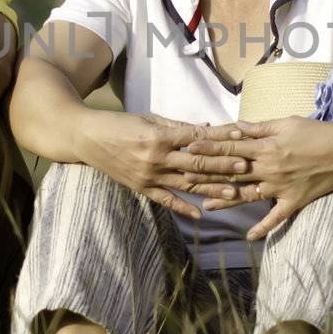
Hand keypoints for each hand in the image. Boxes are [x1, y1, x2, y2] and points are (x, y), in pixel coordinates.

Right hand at [75, 110, 248, 218]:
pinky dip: (182, 208)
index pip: (196, 138)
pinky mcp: (140, 187)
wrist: (86, 138)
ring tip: (234, 192)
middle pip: (196, 162)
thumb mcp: (149, 118)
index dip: (219, 137)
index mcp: (159, 135)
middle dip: (223, 164)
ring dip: (211, 188)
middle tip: (246, 166)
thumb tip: (207, 127)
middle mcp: (156, 157)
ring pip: (186, 183)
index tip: (240, 136)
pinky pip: (165, 200)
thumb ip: (178, 125)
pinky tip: (200, 214)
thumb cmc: (119, 123)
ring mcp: (148, 175)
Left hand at [183, 118, 332, 239]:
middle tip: (184, 177)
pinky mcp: (294, 201)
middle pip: (231, 172)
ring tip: (205, 206)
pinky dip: (263, 228)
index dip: (208, 148)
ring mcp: (280, 187)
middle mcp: (269, 168)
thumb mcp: (287, 123)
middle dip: (207, 175)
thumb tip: (236, 127)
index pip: (229, 147)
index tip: (188, 148)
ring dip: (225, 201)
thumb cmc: (318, 132)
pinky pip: (276, 217)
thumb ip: (260, 127)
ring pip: (247, 195)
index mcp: (266, 146)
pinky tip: (249, 237)